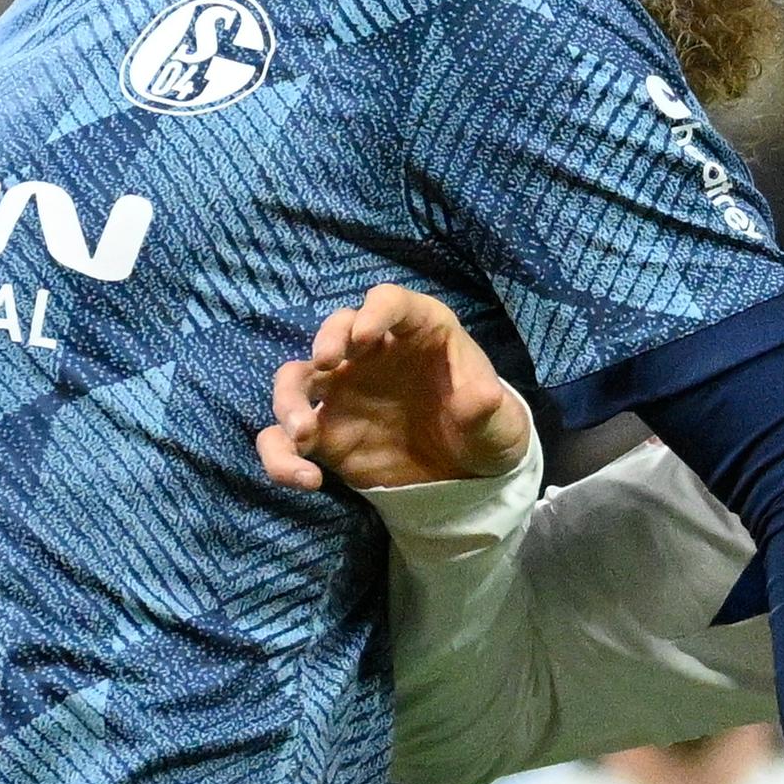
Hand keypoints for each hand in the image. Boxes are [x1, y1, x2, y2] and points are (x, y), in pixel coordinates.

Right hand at [257, 284, 529, 491]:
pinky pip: (285, 439)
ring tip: (302, 432)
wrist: (469, 474)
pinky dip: (282, 456)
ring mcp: (343, 393)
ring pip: (297, 380)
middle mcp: (371, 354)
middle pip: (335, 331)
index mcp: (418, 332)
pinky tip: (307, 480)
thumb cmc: (486, 428)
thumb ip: (487, 408)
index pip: (390, 303)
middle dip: (325, 341)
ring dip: (289, 400)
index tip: (363, 336)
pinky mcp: (325, 436)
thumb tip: (478, 398)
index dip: (374, 312)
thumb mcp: (501, 422)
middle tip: (326, 364)